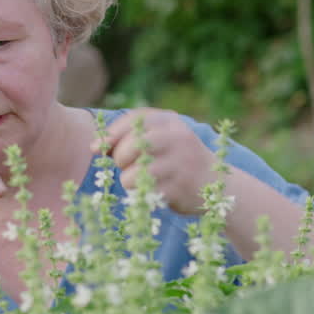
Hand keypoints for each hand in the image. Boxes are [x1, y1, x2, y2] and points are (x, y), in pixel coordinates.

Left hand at [97, 108, 217, 215]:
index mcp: (170, 121)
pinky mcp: (179, 187)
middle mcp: (177, 137)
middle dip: (120, 159)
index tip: (97, 148)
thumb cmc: (177, 161)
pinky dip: (139, 194)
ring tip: (141, 181)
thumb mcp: (160, 140)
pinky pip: (143, 192)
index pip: (133, 119)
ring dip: (128, 180)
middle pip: (130, 146)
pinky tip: (152, 192)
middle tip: (128, 167)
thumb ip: (130, 137)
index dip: (110, 133)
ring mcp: (180, 163)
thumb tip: (95, 146)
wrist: (218, 184)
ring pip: (133, 172)